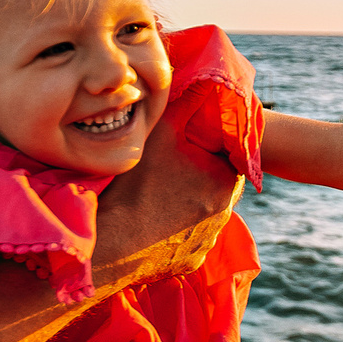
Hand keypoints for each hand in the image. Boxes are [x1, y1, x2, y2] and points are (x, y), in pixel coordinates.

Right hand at [94, 107, 243, 285]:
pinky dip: (175, 230)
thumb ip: (187, 103)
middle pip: (215, 185)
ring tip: (159, 194)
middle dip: (199, 174)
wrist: (114, 243)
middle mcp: (224, 214)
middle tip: (172, 167)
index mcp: (225, 180)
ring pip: (202, 213)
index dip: (210, 146)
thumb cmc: (137, 184)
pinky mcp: (190, 260)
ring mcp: (208, 241)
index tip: (190, 143)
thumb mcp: (161, 133)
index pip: (228, 157)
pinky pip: (187, 240)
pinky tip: (154, 220)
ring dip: (187, 203)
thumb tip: (205, 80)